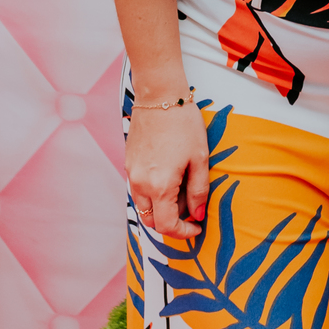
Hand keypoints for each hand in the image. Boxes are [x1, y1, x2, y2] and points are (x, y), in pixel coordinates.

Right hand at [127, 98, 210, 238]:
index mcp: (159, 186)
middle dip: (170, 223)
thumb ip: (198, 190)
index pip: (167, 226)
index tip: (197, 228)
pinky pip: (138, 189)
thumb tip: (197, 215)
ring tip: (181, 190)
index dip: (183, 233)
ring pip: (142, 206)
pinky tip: (169, 175)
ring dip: (160, 208)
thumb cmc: (184, 124)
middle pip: (151, 220)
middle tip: (190, 210)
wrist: (159, 96)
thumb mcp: (199, 158)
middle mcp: (140, 184)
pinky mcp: (128, 163)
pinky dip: (152, 193)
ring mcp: (131, 174)